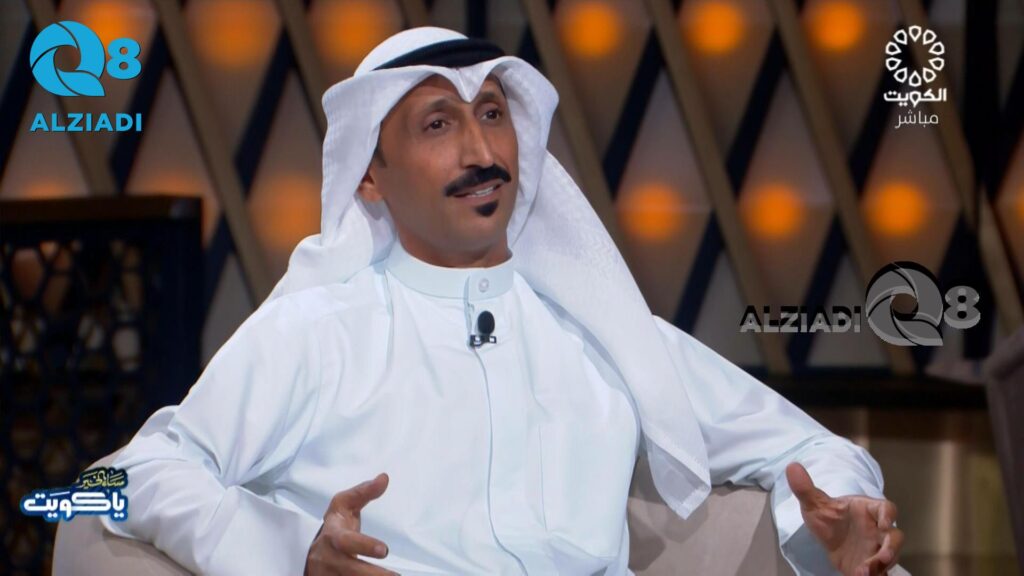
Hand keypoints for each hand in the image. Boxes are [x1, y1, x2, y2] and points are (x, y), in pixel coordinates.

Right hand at [305, 473, 395, 575]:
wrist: (315, 554)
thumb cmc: (335, 527)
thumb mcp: (343, 506)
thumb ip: (363, 492)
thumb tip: (384, 478)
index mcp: (333, 535)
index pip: (346, 541)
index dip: (364, 546)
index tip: (385, 550)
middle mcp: (329, 558)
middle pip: (350, 570)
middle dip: (372, 574)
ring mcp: (329, 575)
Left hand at [786, 463, 902, 575]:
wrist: (829, 538)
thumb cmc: (829, 517)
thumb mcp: (814, 504)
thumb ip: (805, 488)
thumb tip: (792, 467)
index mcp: (869, 510)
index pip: (886, 508)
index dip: (888, 515)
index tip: (884, 523)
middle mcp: (877, 530)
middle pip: (895, 537)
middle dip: (891, 548)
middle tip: (882, 558)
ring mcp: (876, 549)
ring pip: (890, 557)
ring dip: (880, 565)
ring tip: (863, 572)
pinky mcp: (871, 565)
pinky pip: (879, 572)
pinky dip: (873, 575)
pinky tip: (856, 575)